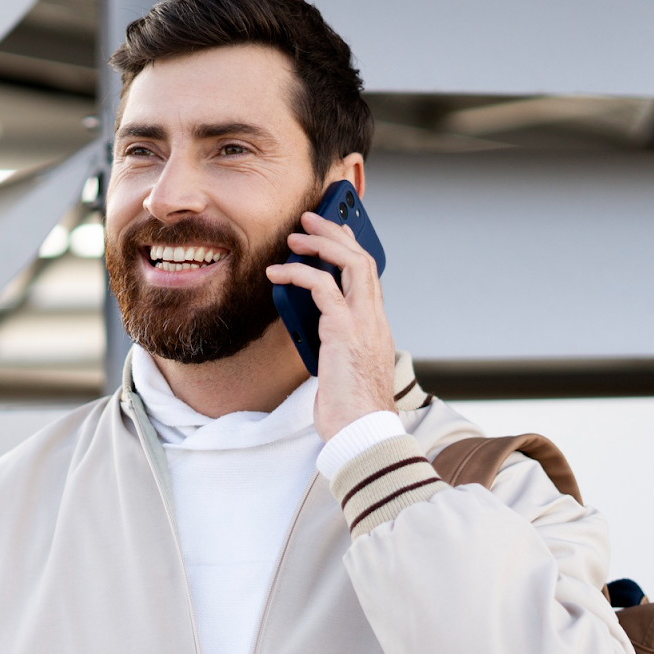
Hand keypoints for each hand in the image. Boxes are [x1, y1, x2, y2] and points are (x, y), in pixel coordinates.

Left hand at [265, 210, 397, 439]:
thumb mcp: (341, 368)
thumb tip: (312, 326)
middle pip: (362, 260)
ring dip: (320, 243)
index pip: (368, 276)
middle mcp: (375, 319)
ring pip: (350, 264)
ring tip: (294, 237)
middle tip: (309, 220)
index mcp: (376, 327)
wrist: (362, 432)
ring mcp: (363, 323)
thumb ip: (333, 342)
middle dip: (335, 234)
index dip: (351, 248)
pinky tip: (277, 273)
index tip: (334, 233)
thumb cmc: (350, 409)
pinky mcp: (344, 331)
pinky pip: (322, 288)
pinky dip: (299, 273)